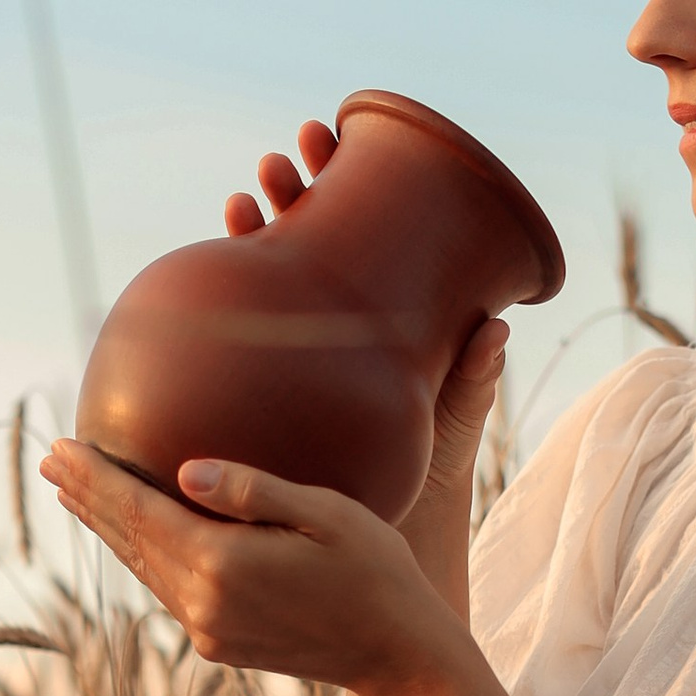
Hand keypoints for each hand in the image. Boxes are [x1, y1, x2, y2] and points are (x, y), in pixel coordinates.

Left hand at [39, 438, 463, 695]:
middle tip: (51, 460)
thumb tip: (184, 471)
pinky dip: (141, 557)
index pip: (141, 510)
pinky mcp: (218, 645)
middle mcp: (204, 603)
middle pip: (130, 540)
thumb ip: (255, 492)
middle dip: (88, 498)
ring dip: (109, 529)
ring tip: (77, 493)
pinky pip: (166, 591)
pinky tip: (133, 537)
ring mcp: (208, 630)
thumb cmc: (377, 571)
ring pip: (143, 569)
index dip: (98, 477)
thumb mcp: (327, 515)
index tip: (63, 446)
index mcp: (224, 564)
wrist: (398, 655)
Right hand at [215, 111, 505, 599]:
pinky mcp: (263, 405)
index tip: (329, 138)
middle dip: (290, 195)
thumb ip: (468, 384)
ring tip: (246, 199)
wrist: (383, 557)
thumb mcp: (450, 433)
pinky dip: (217, 314)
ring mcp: (294, 371)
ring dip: (255, 236)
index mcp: (379, 330)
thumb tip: (497, 327)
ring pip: (266, 288)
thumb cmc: (424, 492)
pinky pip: (233, 352)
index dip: (341, 186)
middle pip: (306, 247)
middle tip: (280, 161)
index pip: (356, 241)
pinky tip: (198, 280)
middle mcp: (333, 343)